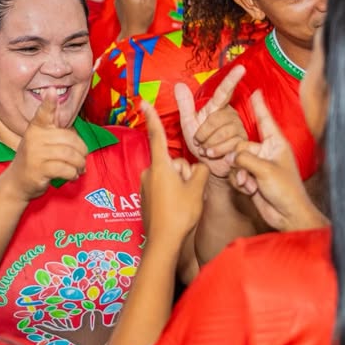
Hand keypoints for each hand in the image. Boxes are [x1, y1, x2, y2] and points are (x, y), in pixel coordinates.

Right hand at [4, 89, 88, 200]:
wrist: (17, 182)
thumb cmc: (35, 159)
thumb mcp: (40, 140)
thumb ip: (53, 128)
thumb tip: (69, 122)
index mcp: (36, 128)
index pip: (43, 113)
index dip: (49, 103)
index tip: (52, 90)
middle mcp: (34, 139)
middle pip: (69, 139)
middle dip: (81, 151)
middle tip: (83, 159)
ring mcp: (35, 154)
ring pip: (70, 155)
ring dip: (79, 164)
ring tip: (79, 168)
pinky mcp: (39, 170)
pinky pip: (65, 169)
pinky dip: (73, 174)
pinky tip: (72, 175)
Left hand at [140, 102, 209, 242]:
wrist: (164, 242)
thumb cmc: (180, 214)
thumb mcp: (197, 189)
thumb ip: (201, 171)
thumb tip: (199, 167)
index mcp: (160, 166)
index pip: (157, 136)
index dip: (152, 117)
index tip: (143, 102)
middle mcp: (149, 172)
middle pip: (174, 162)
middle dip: (184, 173)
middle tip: (189, 193)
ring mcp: (146, 185)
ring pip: (170, 176)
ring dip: (180, 185)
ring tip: (183, 203)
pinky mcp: (146, 197)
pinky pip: (165, 187)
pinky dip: (173, 194)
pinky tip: (176, 209)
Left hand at [175, 64, 246, 178]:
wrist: (207, 165)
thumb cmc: (199, 143)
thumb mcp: (188, 123)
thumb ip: (184, 105)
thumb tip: (178, 85)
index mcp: (217, 108)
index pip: (224, 92)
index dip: (232, 80)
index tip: (241, 68)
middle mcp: (230, 116)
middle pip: (216, 119)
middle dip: (203, 133)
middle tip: (199, 142)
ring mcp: (238, 129)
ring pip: (223, 133)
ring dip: (209, 144)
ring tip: (206, 149)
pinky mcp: (243, 143)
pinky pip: (230, 145)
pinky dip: (217, 152)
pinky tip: (213, 154)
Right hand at [228, 91, 324, 231]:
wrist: (288, 215)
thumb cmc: (286, 190)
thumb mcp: (264, 170)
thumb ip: (243, 158)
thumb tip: (229, 157)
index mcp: (276, 143)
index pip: (265, 120)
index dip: (259, 106)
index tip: (255, 91)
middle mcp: (267, 151)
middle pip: (240, 144)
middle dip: (233, 156)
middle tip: (214, 155)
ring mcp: (259, 165)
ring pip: (236, 161)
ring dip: (238, 173)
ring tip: (246, 183)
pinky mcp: (252, 178)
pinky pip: (236, 174)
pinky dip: (239, 182)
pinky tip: (248, 190)